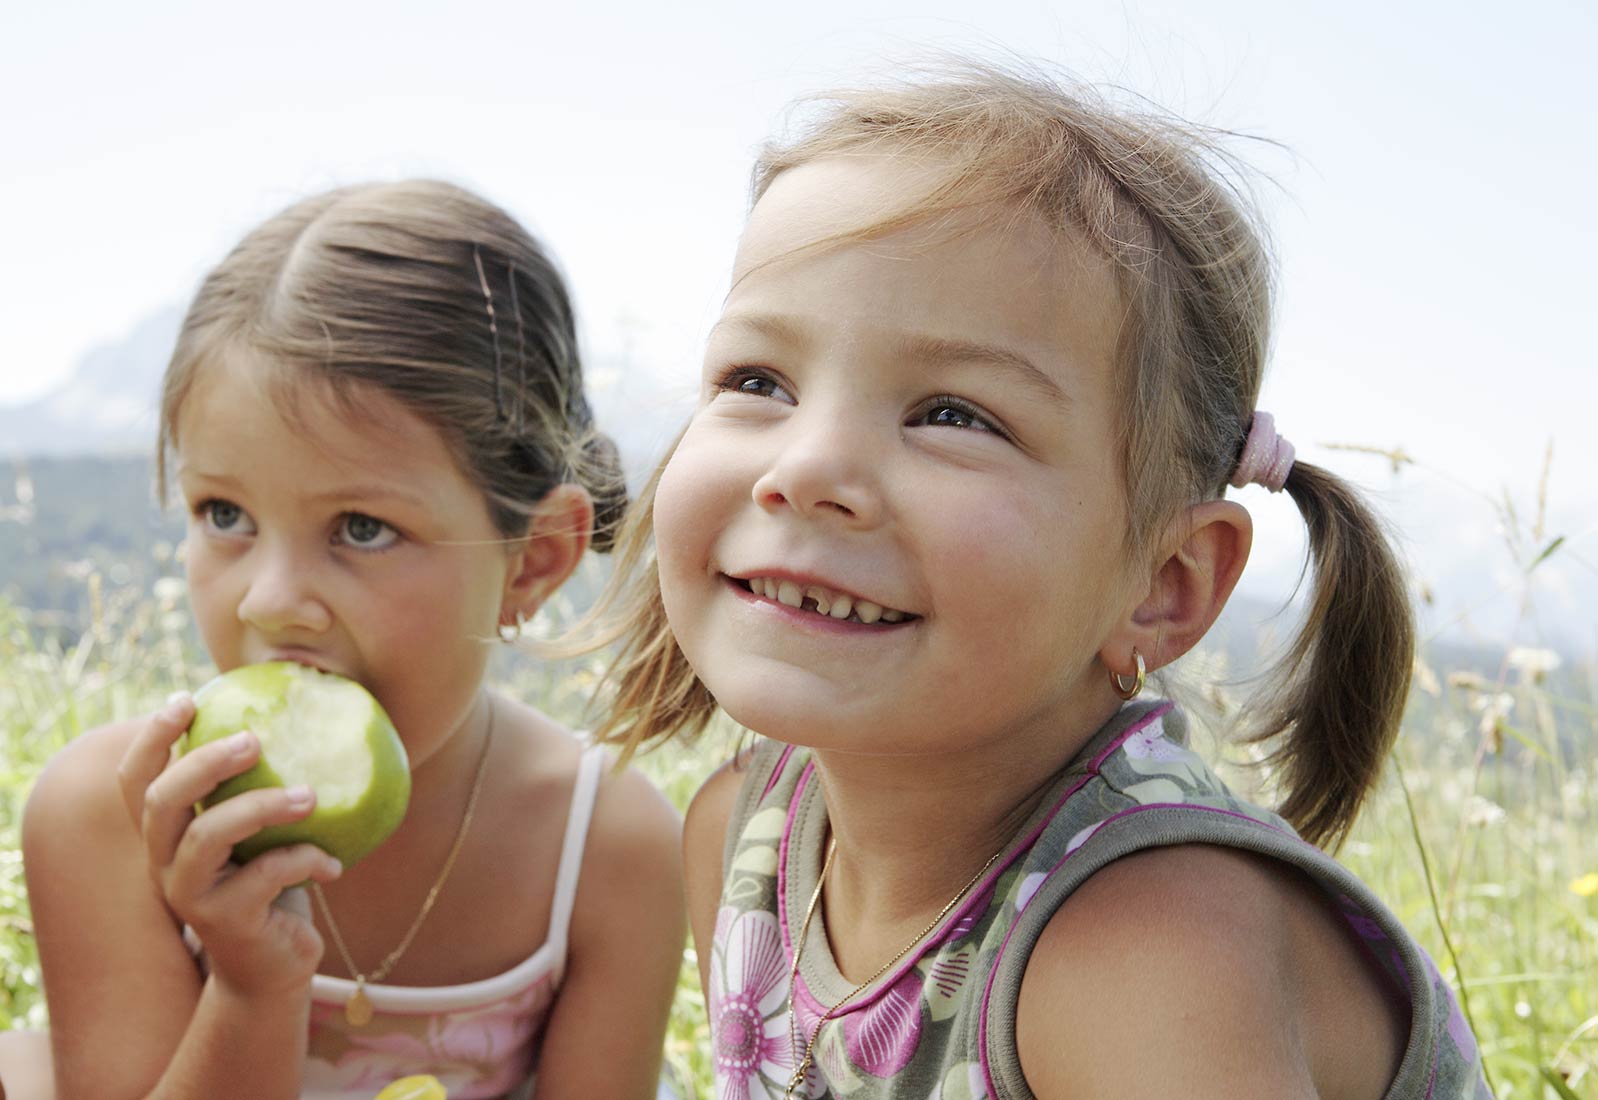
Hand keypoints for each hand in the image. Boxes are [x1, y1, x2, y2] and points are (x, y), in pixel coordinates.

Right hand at [115, 694, 342, 997]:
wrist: (272, 967)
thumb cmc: (268, 886)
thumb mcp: (256, 836)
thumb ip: (254, 791)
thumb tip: (297, 719)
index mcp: (167, 835)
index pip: (136, 782)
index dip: (150, 739)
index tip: (186, 699)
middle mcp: (165, 862)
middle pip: (162, 801)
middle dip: (205, 763)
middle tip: (255, 739)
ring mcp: (190, 895)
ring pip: (209, 836)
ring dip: (262, 807)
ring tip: (310, 796)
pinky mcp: (225, 923)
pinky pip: (265, 875)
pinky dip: (305, 860)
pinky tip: (333, 865)